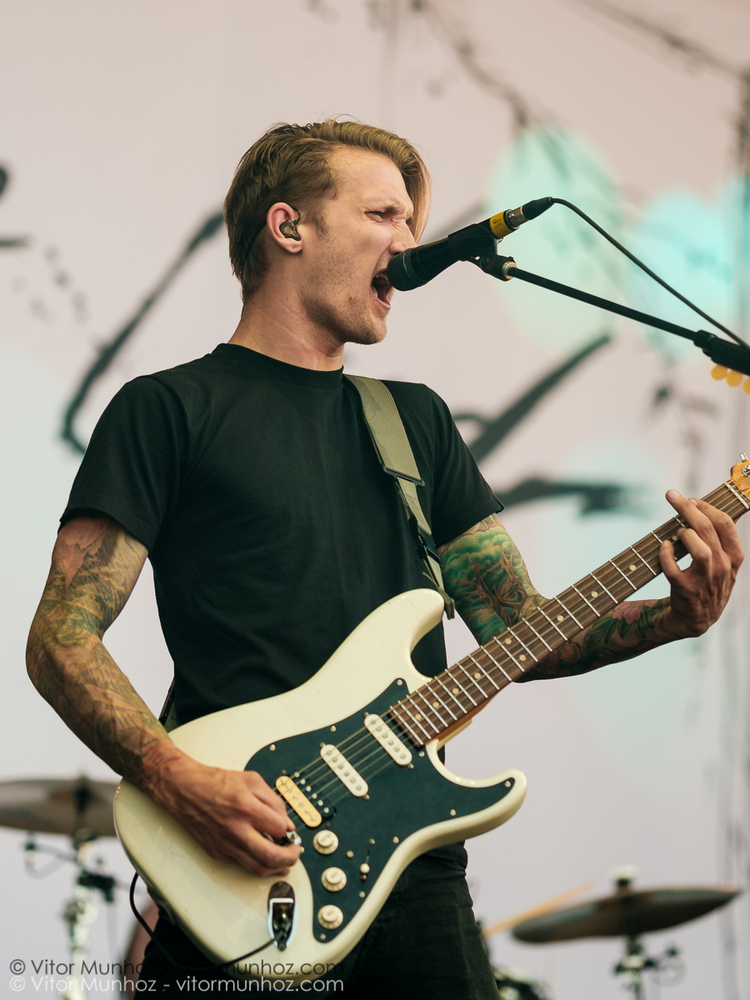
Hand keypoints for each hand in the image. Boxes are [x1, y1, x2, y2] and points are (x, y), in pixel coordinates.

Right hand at [143, 743, 300, 876]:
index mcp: (246, 807)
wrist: (185, 789)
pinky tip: (264, 860)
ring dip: (276, 867)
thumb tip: (286, 822)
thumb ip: (273, 800)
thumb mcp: (251, 780)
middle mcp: (236, 829)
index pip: (279, 829)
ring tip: (284, 861)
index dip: (290, 831)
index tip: (291, 830)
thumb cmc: (215, 783)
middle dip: (290, 857)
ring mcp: (225, 844)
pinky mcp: (217, 852)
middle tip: (295, 852)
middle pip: (271, 856)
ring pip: (257, 867)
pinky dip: (258, 866)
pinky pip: (243, 866)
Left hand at [660, 489, 743, 637]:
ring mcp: (705, 580)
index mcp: (734, 557)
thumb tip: (704, 504)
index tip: (692, 498)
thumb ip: (720, 537)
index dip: (707, 506)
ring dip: (685, 534)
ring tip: (676, 529)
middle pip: (708, 530)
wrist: (697, 618)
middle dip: (688, 508)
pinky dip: (666, 554)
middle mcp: (723, 567)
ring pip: (699, 550)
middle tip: (672, 495)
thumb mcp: (725, 562)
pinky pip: (673, 569)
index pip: (725, 523)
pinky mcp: (685, 590)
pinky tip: (663, 546)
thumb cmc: (708, 582)